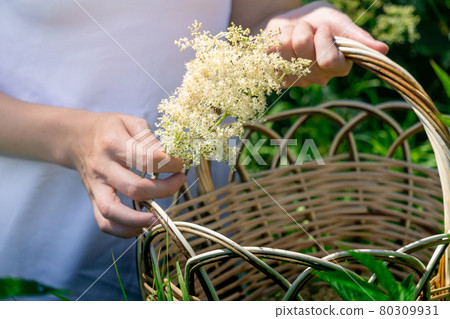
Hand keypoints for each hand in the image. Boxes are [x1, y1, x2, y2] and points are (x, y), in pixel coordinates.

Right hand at [70, 112, 185, 237]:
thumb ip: (150, 138)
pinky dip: (123, 230)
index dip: (170, 164)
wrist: (76, 137)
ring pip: (112, 211)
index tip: (181, 163)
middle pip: (134, 188)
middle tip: (179, 181)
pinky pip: (103, 222)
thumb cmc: (109, 128)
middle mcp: (102, 167)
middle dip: (163, 189)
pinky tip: (142, 226)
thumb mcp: (130, 121)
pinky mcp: (93, 199)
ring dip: (139, 220)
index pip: (147, 159)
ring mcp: (95, 186)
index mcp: (112, 143)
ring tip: (159, 218)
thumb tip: (170, 157)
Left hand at [265, 1, 388, 86]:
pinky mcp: (276, 77)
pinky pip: (271, 56)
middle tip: (306, 29)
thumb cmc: (315, 20)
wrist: (286, 21)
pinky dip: (274, 41)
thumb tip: (383, 50)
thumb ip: (356, 36)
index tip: (321, 28)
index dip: (323, 41)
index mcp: (339, 66)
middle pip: (306, 57)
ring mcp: (297, 80)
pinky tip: (280, 42)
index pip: (330, 62)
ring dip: (288, 35)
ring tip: (293, 33)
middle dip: (303, 33)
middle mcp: (319, 77)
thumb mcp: (336, 21)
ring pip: (286, 55)